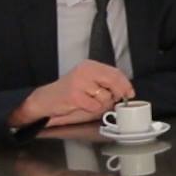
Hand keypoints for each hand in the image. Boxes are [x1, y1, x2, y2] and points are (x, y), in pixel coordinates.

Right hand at [13, 60, 134, 126]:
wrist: (46, 100)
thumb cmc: (70, 93)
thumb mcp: (90, 83)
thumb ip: (106, 83)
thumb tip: (126, 91)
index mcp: (90, 65)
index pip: (115, 72)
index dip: (125, 84)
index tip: (129, 93)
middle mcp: (85, 71)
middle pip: (113, 82)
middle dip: (117, 94)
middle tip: (113, 100)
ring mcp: (79, 82)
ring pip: (105, 97)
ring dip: (101, 104)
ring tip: (89, 102)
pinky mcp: (75, 95)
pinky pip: (95, 106)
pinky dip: (92, 109)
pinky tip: (82, 105)